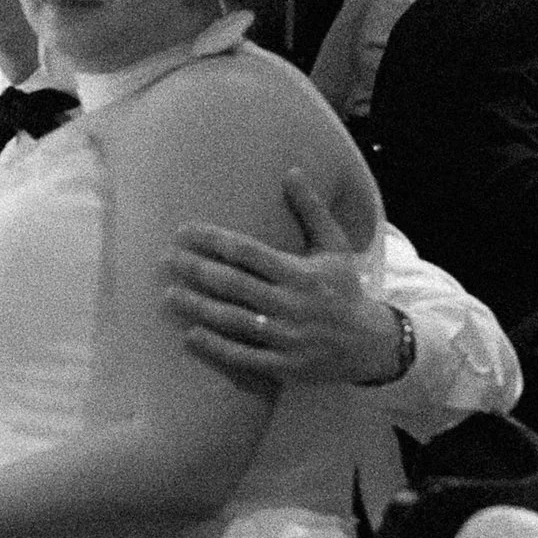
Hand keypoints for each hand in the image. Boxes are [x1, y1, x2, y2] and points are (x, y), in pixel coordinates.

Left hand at [165, 164, 411, 389]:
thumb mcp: (334, 246)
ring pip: (234, 320)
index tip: (184, 232)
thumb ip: (310, 209)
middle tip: (166, 260)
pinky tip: (190, 336)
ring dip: (199, 307)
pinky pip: (244, 356)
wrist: (371, 344)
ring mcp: (287, 337)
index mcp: (300, 272)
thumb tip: (291, 171)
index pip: (248, 252)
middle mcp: (291, 303)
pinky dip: (216, 347)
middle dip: (197, 270)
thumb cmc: (344, 289)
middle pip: (234, 284)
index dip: (213, 240)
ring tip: (169, 295)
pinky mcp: (285, 365)